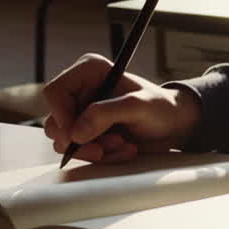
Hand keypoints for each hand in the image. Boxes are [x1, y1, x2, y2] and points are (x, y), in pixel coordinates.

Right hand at [42, 53, 201, 163]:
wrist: (173, 125)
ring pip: (64, 141)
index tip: (78, 136)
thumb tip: (76, 133)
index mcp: (88, 71)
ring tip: (123, 145)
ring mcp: (81, 113)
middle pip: (55, 121)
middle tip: (110, 145)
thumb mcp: (139, 107)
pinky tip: (122, 150)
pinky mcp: (86, 132)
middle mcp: (80, 91)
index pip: (55, 92)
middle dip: (82, 141)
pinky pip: (78, 152)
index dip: (61, 116)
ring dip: (95, 150)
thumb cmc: (161, 108)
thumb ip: (106, 114)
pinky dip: (101, 156)